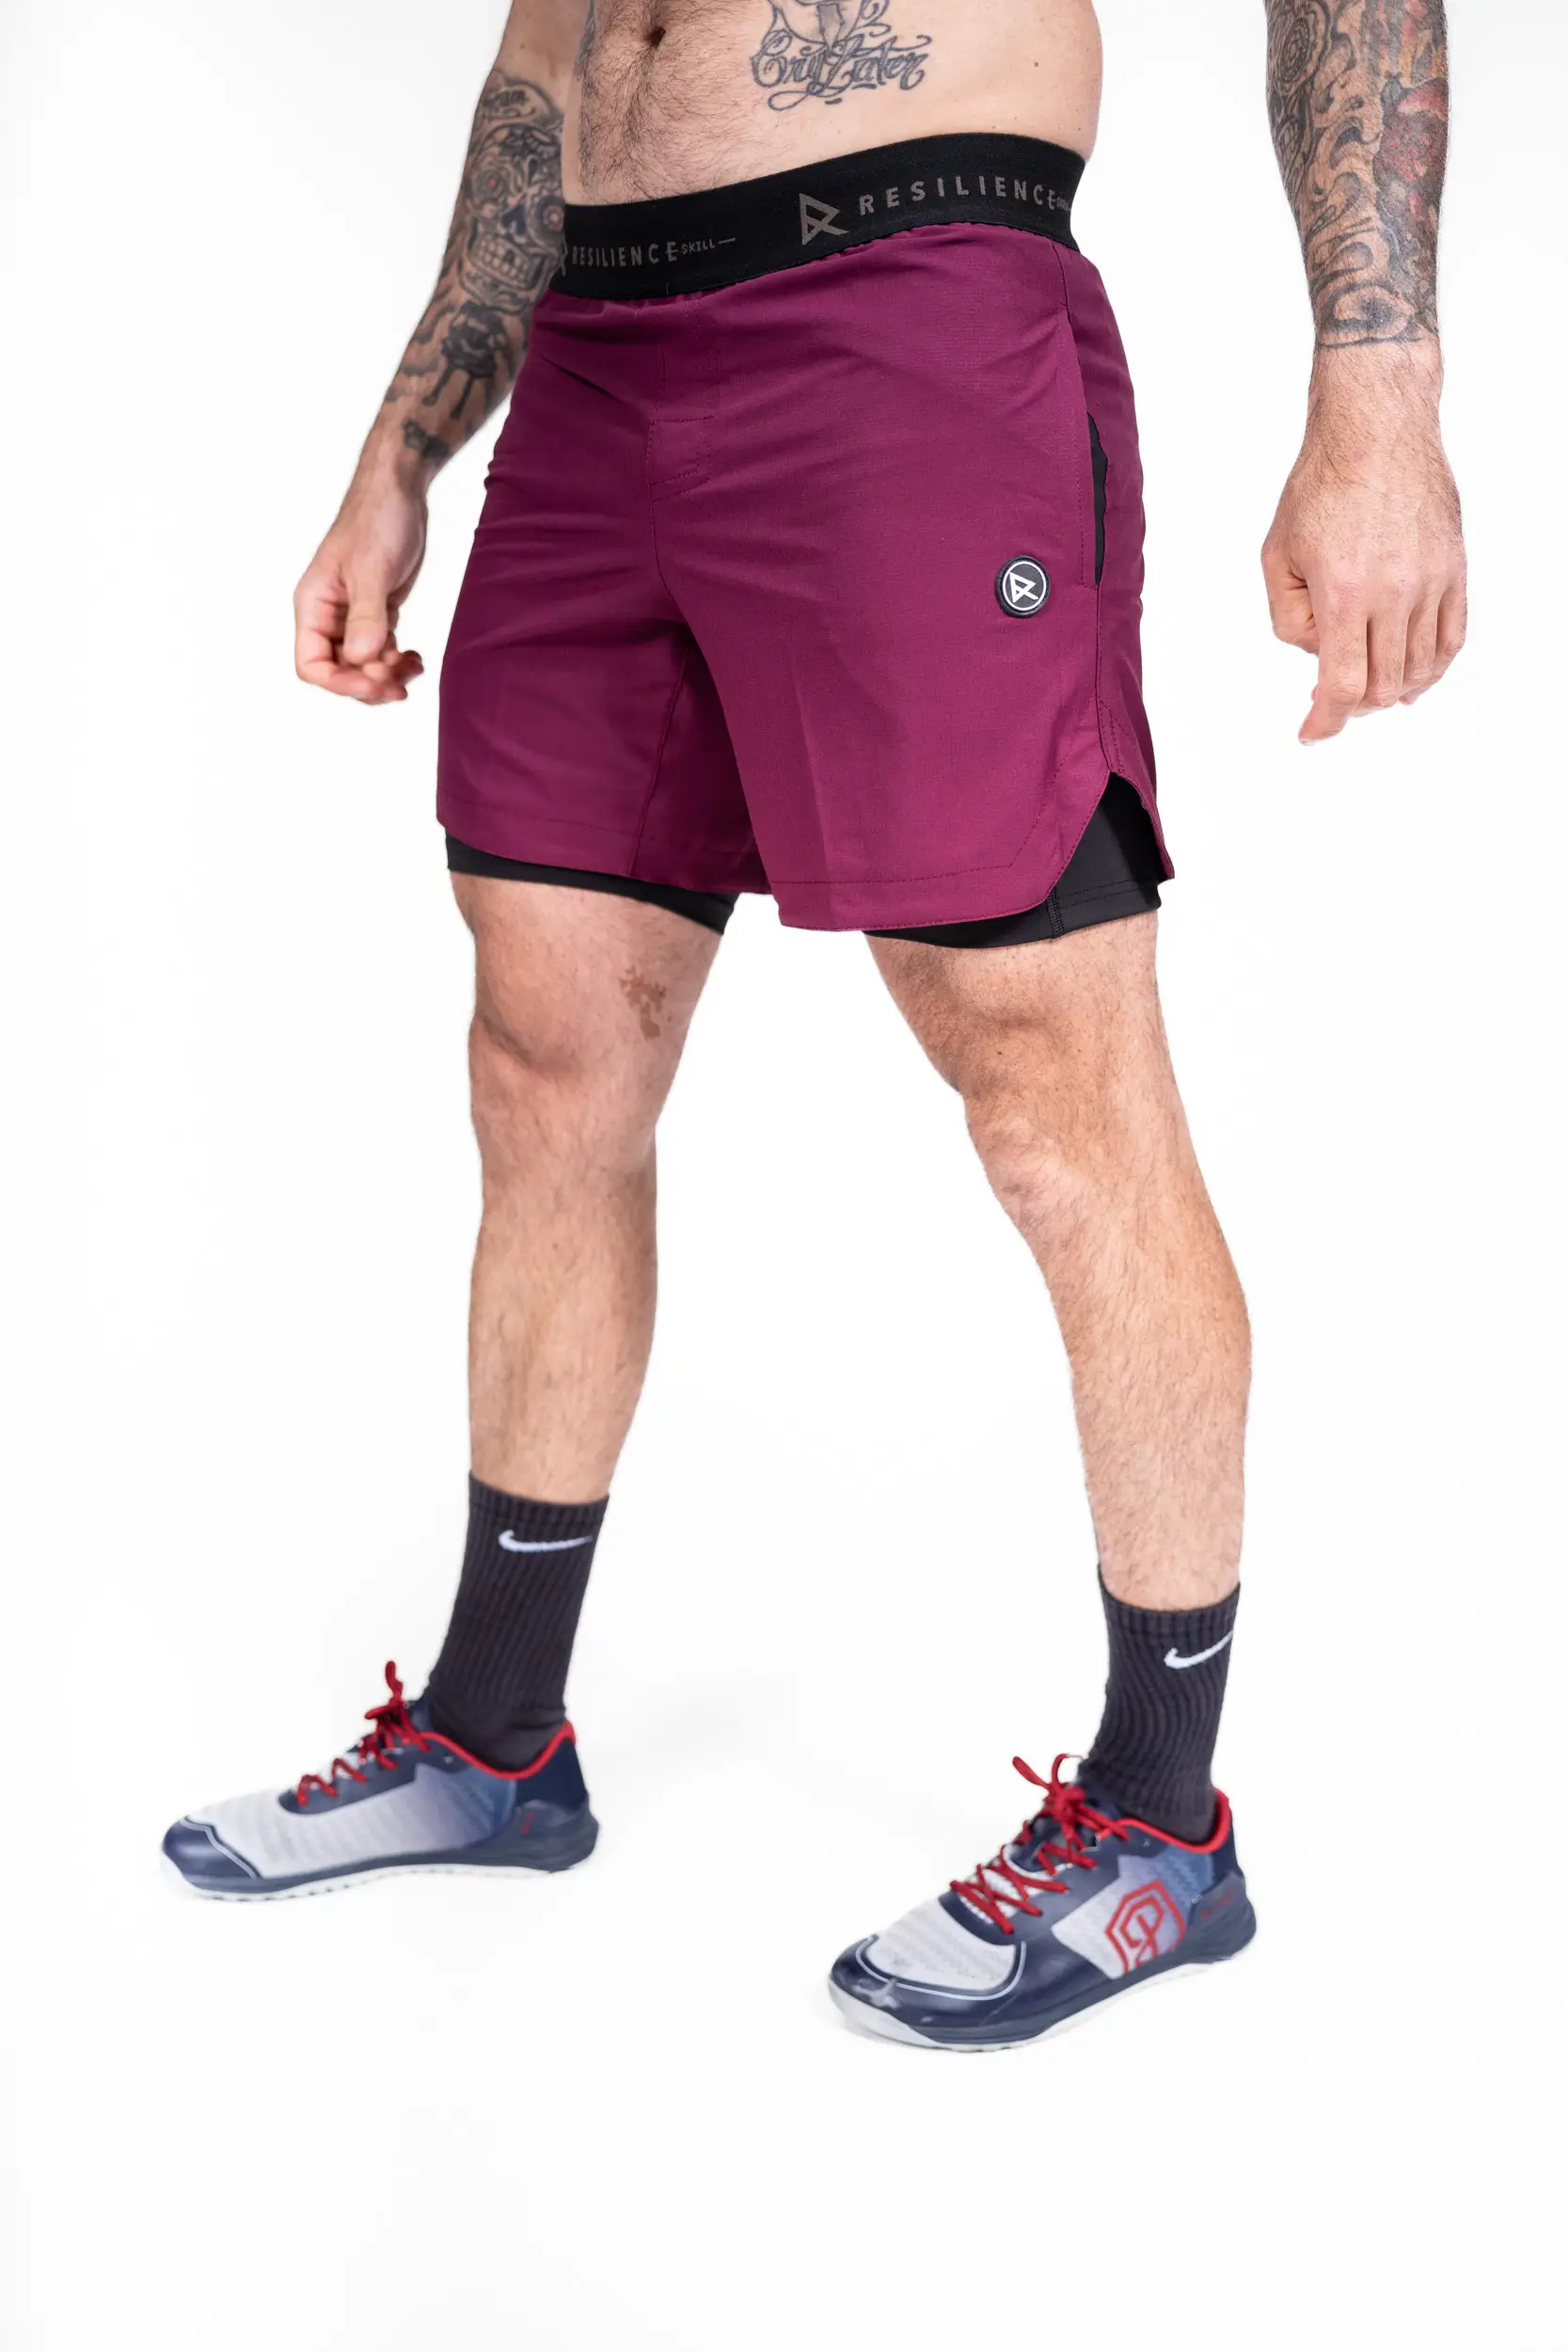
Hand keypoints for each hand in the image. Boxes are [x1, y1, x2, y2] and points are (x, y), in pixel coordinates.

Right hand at [293, 464, 429, 704]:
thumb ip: (365, 616)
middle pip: (339, 672)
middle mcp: (328, 616)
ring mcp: (352, 616)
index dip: (341, 683)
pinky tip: (416, 658)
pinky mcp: (376, 613)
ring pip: (363, 667)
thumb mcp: (371, 569)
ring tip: (414, 666)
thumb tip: (360, 658)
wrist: (400, 492)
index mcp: (313, 605)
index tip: (375, 683)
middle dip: (369, 683)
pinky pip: (381, 652)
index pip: (311, 664)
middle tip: (401, 683)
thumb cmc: (377, 519)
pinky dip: (398, 662)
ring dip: (388, 676)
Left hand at [1262, 353, 1465, 744]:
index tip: (1312, 733)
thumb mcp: (1277, 555)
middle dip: (1353, 706)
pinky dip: (1433, 668)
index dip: (1326, 721)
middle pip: (1381, 686)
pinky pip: (1452, 637)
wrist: (1378, 430)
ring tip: (1372, 691)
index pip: (1341, 685)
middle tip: (1334, 702)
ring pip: (1419, 668)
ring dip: (1393, 692)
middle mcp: (1393, 591)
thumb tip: (1314, 655)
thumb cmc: (1321, 485)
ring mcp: (1430, 581)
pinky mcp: (1454, 568)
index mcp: (1343, 591)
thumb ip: (1287, 617)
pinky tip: (1415, 678)